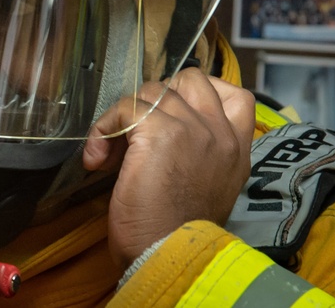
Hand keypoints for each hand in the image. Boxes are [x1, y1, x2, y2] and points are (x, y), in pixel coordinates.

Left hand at [82, 67, 254, 268]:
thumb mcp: (207, 188)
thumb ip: (200, 155)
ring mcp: (193, 129)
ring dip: (124, 117)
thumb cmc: (177, 232)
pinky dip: (103, 129)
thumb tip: (162, 130)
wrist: (169, 255)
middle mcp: (220, 134)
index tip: (171, 115)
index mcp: (236, 150)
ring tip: (112, 154)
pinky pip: (126, 108)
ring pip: (150, 92)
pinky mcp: (159, 132)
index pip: (236, 96)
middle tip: (138, 132)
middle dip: (157, 98)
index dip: (200, 93)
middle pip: (189, 80)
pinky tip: (97, 159)